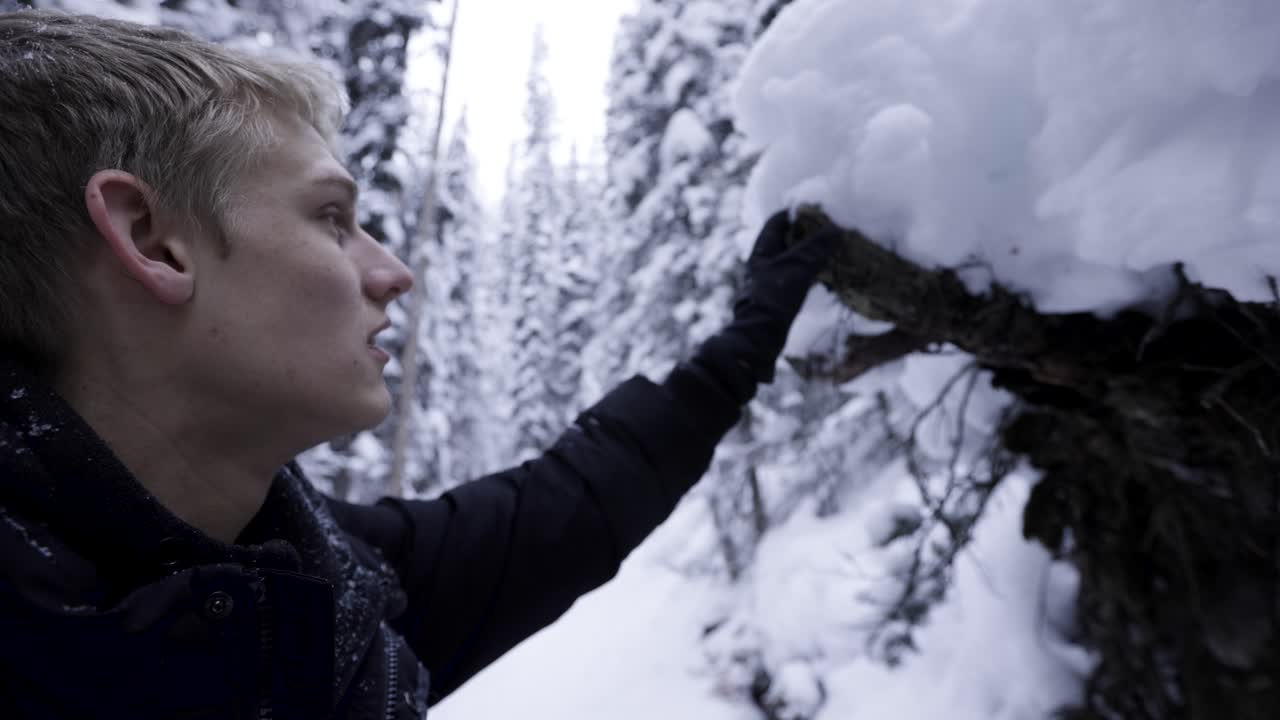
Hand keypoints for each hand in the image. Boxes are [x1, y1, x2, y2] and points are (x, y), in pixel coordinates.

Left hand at [728, 209, 839, 381]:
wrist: (762, 336)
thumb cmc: (775, 296)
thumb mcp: (798, 266)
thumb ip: (817, 246)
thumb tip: (836, 228)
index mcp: (762, 249)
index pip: (777, 222)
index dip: (795, 213)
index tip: (817, 209)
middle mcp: (764, 262)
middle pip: (787, 240)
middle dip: (808, 234)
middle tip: (831, 229)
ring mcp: (772, 280)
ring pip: (795, 259)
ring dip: (813, 253)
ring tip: (834, 248)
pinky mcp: (780, 296)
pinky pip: (799, 276)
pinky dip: (812, 271)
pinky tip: (828, 273)